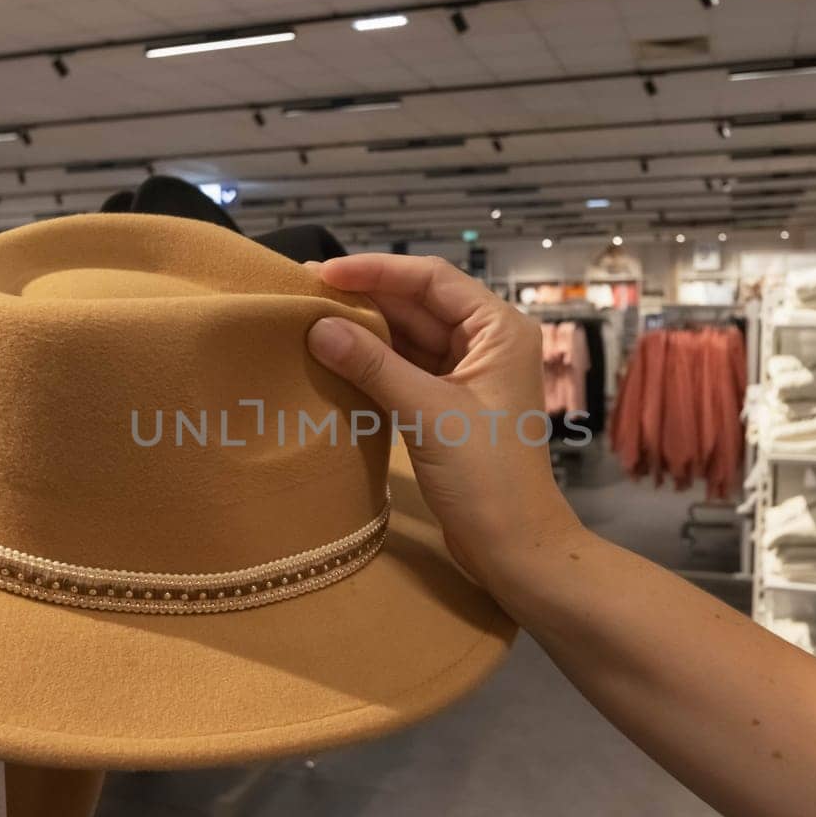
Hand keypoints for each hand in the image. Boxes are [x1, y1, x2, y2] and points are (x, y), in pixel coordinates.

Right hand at [305, 254, 584, 599]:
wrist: (514, 546)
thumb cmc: (487, 477)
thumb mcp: (428, 414)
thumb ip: (373, 366)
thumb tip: (318, 327)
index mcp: (499, 330)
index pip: (431, 279)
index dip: (376, 270)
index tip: (323, 273)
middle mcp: (487, 343)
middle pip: (417, 304)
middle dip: (364, 298)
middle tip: (302, 292)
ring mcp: (468, 375)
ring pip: (408, 337)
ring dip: (364, 330)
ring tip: (308, 319)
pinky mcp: (449, 405)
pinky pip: (405, 369)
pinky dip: (372, 363)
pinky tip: (332, 358)